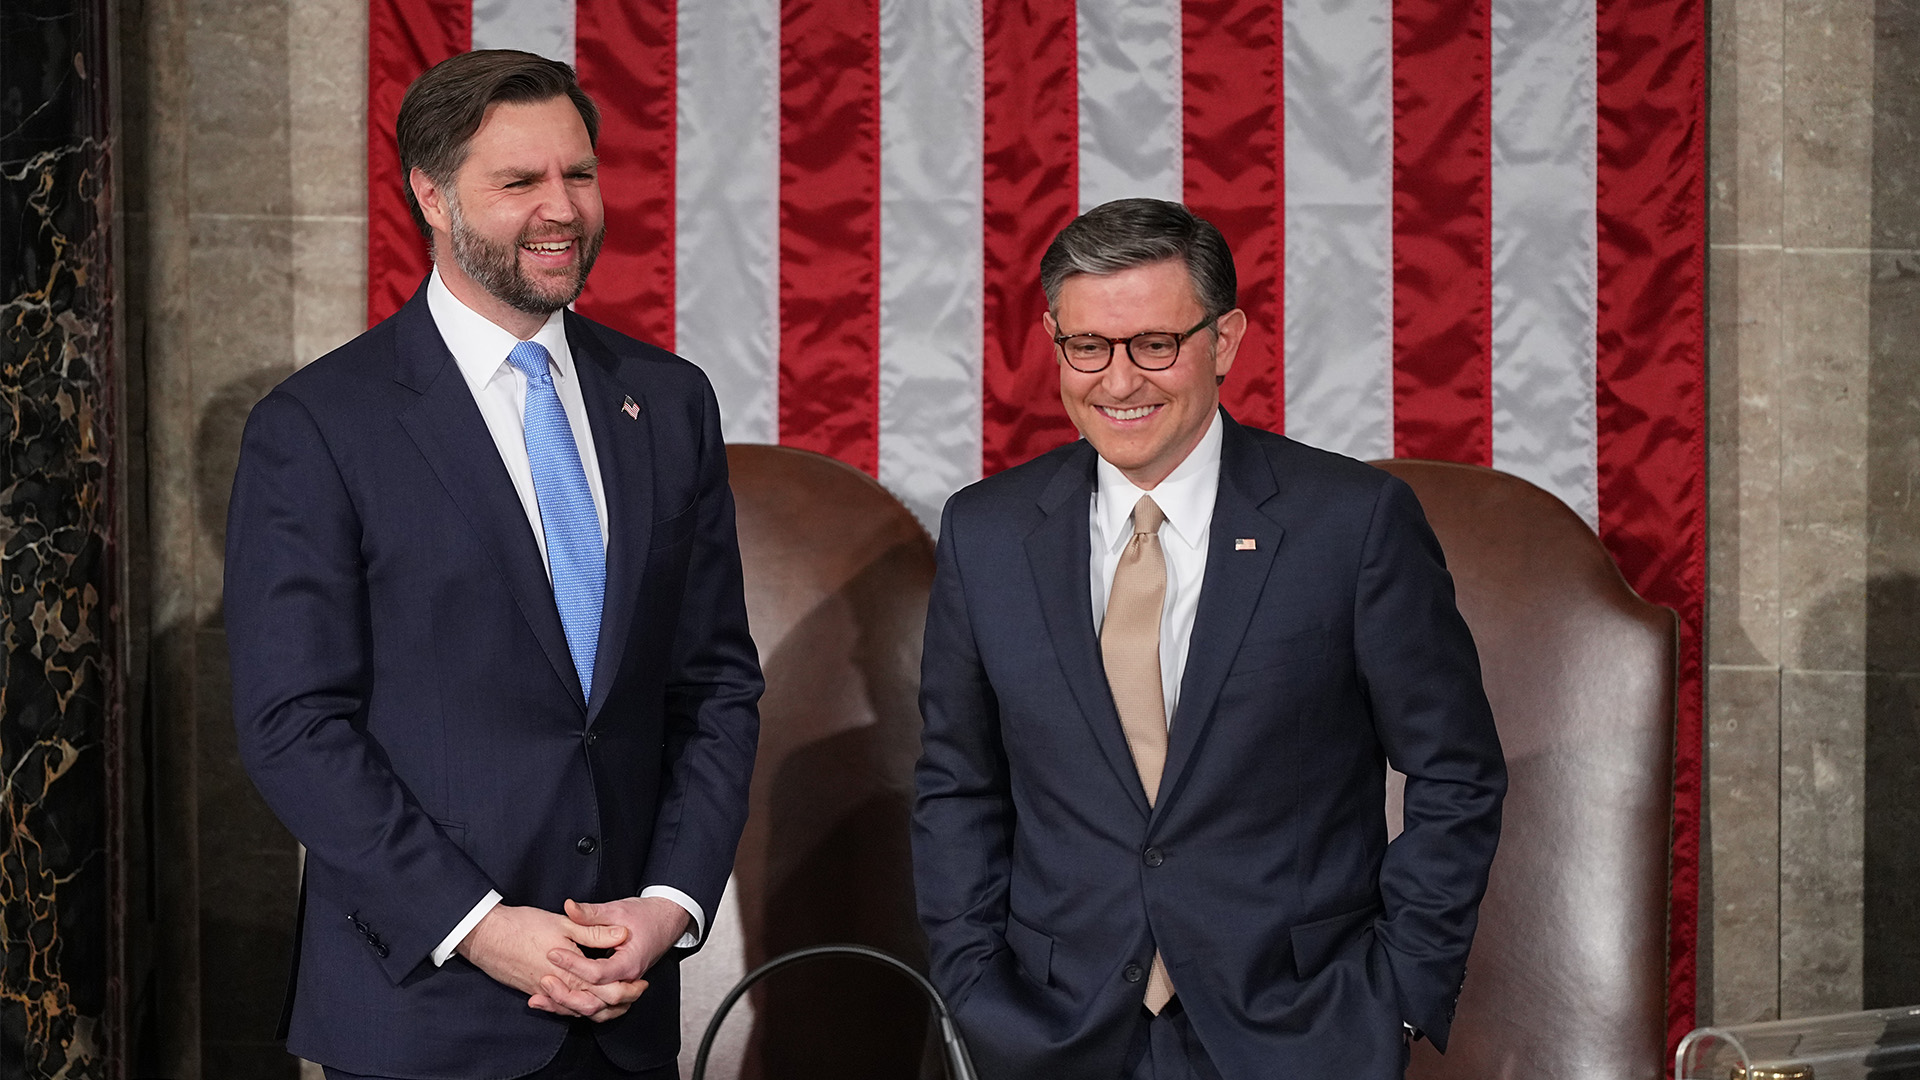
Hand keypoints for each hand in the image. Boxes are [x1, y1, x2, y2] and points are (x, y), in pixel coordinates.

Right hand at [456, 903, 641, 1020]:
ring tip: (617, 1000)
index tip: (640, 982)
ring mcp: (545, 992)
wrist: (487, 936)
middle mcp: (559, 987)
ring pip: (578, 1010)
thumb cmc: (523, 926)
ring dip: (600, 1008)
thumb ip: (594, 932)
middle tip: (635, 992)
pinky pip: (560, 1008)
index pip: (607, 990)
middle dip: (619, 1002)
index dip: (627, 989)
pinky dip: (576, 1008)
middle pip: (596, 1005)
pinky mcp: (535, 992)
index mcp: (571, 971)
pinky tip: (583, 1002)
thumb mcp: (564, 924)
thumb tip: (621, 933)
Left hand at [533, 897, 691, 1017]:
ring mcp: (624, 988)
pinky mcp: (617, 989)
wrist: (666, 921)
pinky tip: (554, 1001)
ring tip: (541, 998)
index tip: (553, 953)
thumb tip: (569, 906)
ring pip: (596, 1012)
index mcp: (629, 962)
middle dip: (567, 995)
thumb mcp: (617, 910)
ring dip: (568, 1007)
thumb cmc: (644, 915)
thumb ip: (591, 913)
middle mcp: (628, 980)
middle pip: (596, 1002)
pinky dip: (576, 1007)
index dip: (573, 965)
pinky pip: (597, 1007)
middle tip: (544, 979)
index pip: (598, 973)